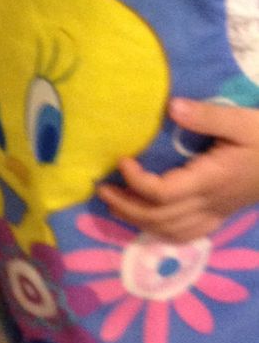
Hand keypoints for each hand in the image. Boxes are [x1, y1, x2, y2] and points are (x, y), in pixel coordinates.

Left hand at [97, 98, 258, 241]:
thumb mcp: (242, 121)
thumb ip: (207, 116)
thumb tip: (172, 108)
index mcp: (211, 180)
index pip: (163, 193)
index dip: (136, 181)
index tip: (121, 160)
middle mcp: (209, 203)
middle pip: (159, 217)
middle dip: (126, 205)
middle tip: (101, 187)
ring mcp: (216, 213)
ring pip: (170, 231)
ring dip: (138, 220)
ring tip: (115, 203)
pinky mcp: (221, 215)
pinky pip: (188, 235)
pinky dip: (162, 232)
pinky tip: (148, 221)